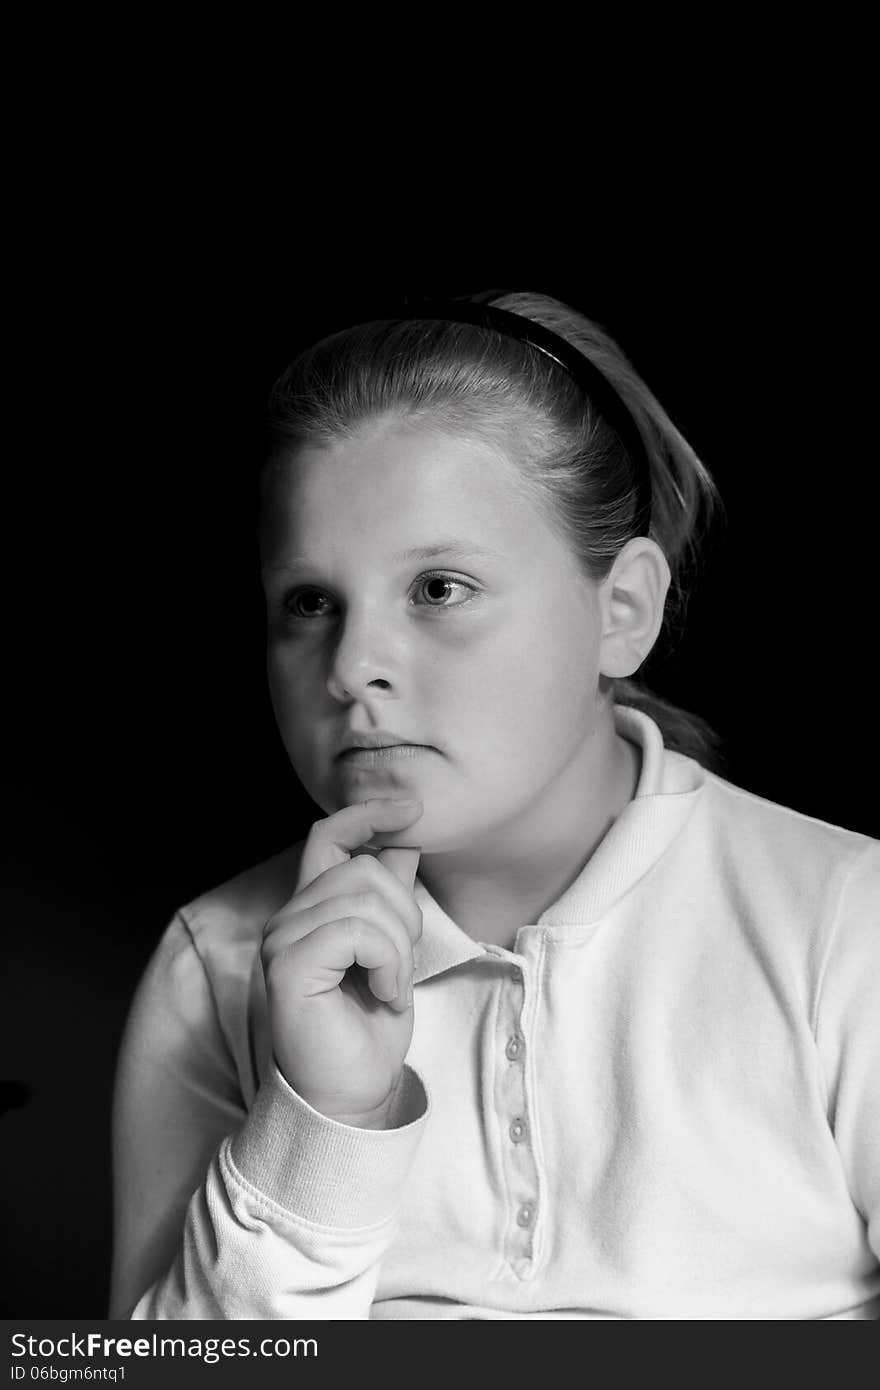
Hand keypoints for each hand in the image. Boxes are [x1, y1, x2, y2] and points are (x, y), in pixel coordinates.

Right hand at [261, 798, 423, 1127]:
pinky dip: (388, 964)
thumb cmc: (369, 1027)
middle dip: (404, 914)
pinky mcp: (288, 965)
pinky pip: (357, 932)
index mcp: (310, 909)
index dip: (369, 812)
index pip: (328, 835)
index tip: (412, 810)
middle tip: (400, 966)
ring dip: (399, 947)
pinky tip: (382, 995)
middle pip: (363, 868)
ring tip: (390, 985)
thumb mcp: (394, 948)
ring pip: (365, 899)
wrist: (353, 1094)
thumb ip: (391, 894)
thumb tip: (404, 839)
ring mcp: (282, 940)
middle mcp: (288, 917)